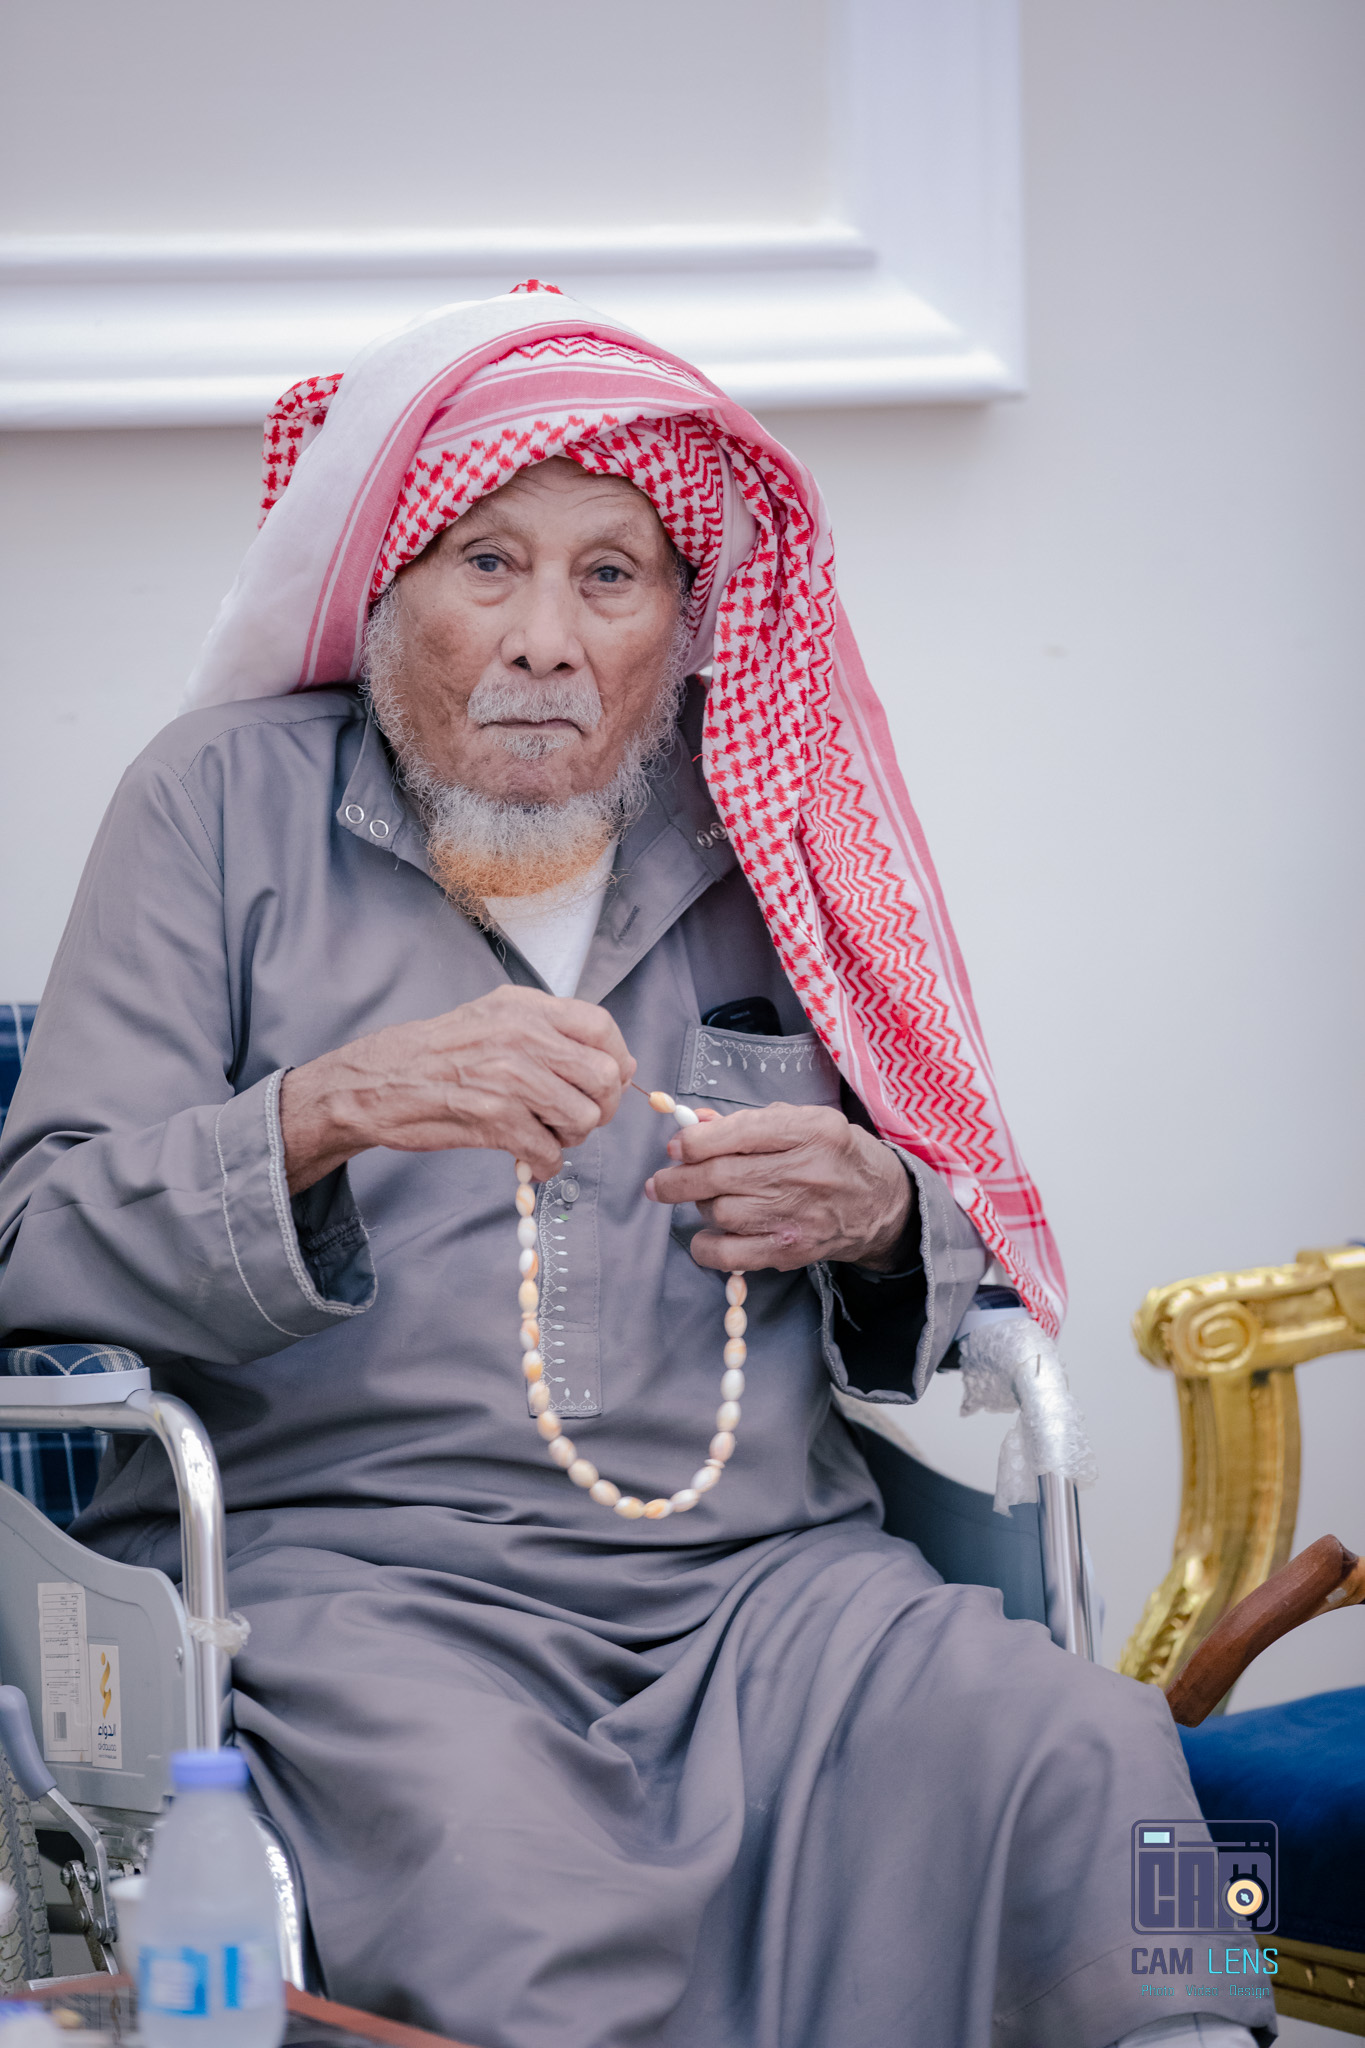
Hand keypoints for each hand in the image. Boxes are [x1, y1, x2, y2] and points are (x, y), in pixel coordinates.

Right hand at [279, 986, 634, 1192]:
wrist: (376, 1082)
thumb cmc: (438, 1053)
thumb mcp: (494, 1016)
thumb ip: (550, 1030)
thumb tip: (616, 1060)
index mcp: (524, 1007)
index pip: (601, 1026)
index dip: (618, 1058)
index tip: (611, 1080)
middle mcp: (521, 1036)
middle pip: (603, 1076)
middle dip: (601, 1107)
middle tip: (578, 1118)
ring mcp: (508, 1078)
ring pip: (582, 1118)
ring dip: (572, 1137)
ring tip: (547, 1135)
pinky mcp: (493, 1119)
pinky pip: (549, 1151)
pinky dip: (547, 1163)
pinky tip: (530, 1156)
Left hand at [644, 1103, 914, 1272]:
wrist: (880, 1203)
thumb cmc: (833, 1154)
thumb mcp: (801, 1121)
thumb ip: (748, 1122)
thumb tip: (695, 1124)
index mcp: (808, 1130)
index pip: (737, 1134)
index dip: (694, 1142)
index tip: (675, 1148)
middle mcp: (802, 1172)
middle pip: (719, 1177)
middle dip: (678, 1179)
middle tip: (659, 1183)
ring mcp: (795, 1216)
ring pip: (720, 1213)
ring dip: (699, 1207)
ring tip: (702, 1200)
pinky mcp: (790, 1250)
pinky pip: (730, 1254)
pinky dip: (706, 1247)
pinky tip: (704, 1236)